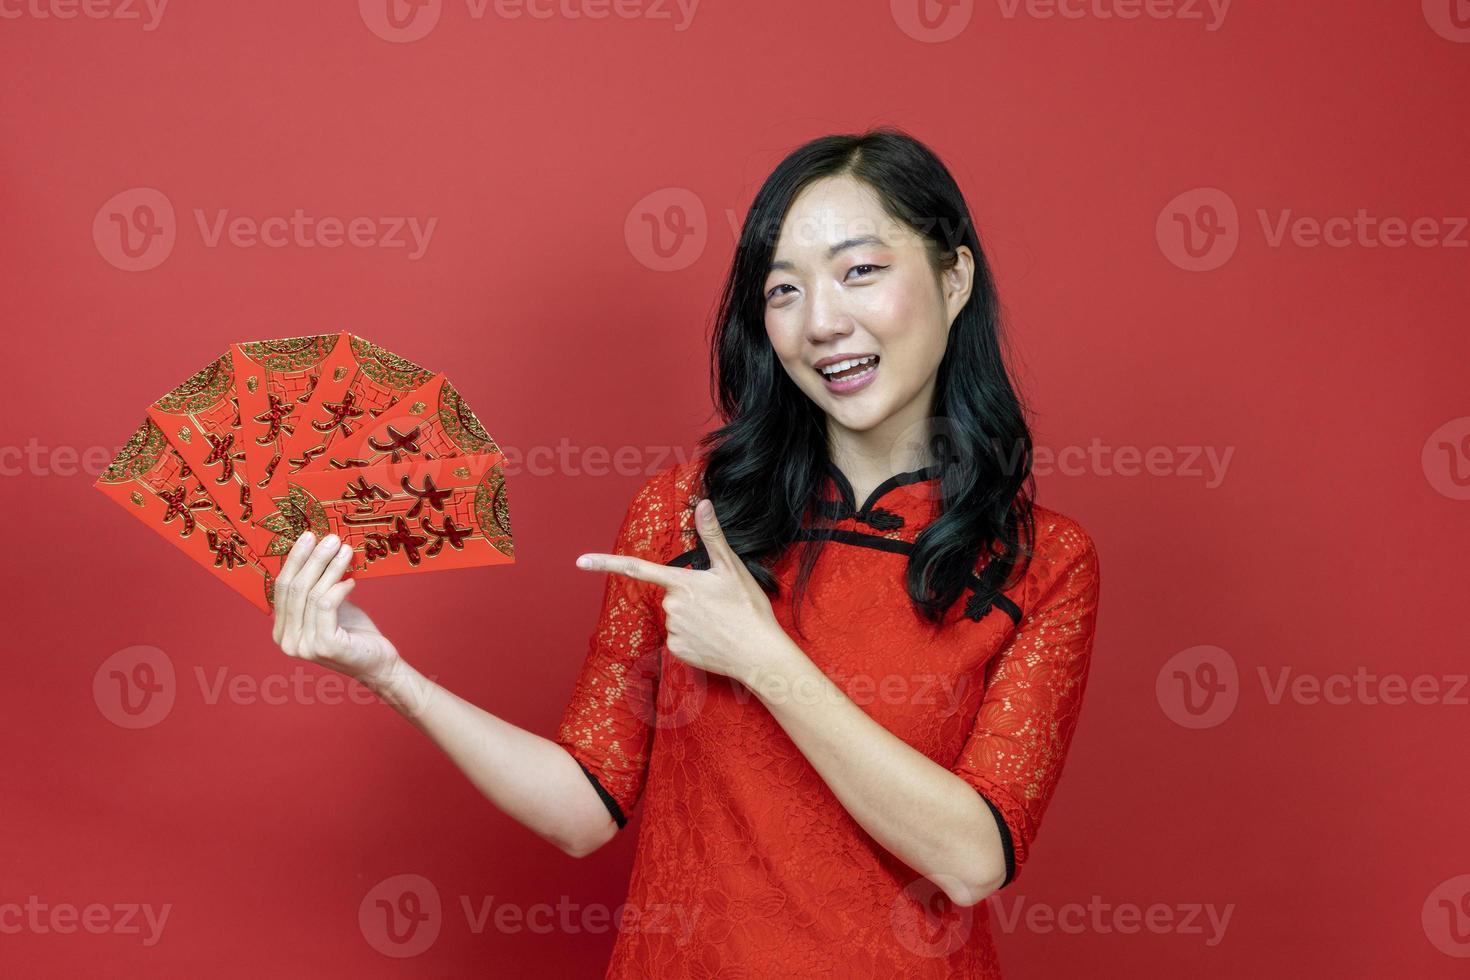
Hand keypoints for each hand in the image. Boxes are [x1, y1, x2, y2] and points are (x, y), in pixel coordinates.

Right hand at [270, 531, 400, 685]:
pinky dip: (339, 588)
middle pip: (295, 588)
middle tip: (330, 538)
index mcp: (281, 631)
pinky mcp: (324, 645)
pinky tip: (352, 580)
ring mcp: (304, 646)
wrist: (378, 663)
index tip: (309, 536)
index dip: (295, 560)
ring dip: (331, 568)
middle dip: (313, 558)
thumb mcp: (329, 607)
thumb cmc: (354, 633)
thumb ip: (316, 587)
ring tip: (345, 551)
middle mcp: (287, 641)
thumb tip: (317, 549)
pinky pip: (326, 605)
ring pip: (312, 594)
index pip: (281, 588)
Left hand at [575, 498, 788, 685]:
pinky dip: (694, 636)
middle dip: (690, 596)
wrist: (759, 655)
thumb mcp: (732, 568)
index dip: (605, 562)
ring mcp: (672, 631)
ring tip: (721, 622)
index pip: (636, 568)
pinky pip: (679, 638)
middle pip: (671, 594)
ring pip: (676, 616)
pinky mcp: (677, 651)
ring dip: (694, 617)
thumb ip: (712, 535)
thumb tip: (704, 504)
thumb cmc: (748, 609)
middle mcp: (670, 607)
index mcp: (681, 583)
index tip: (580, 560)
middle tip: (720, 604)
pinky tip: (714, 639)